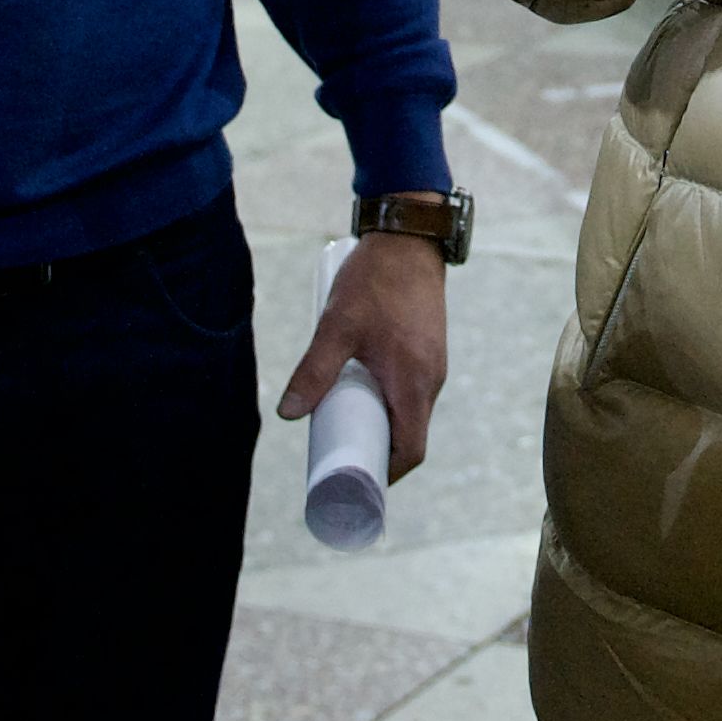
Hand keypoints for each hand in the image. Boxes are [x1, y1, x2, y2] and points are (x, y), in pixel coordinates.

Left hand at [278, 226, 450, 480]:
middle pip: (410, 435)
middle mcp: (431, 379)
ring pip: (411, 413)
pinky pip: (412, 392)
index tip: (357, 483)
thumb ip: (314, 370)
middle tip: (339, 457)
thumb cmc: (376, 280)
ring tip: (343, 426)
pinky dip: (390, 404)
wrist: (409, 237)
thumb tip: (288, 414)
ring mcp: (433, 364)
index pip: (410, 450)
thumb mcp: (338, 326)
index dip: (386, 475)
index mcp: (415, 383)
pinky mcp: (429, 350)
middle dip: (377, 453)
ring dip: (382, 426)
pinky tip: (362, 392)